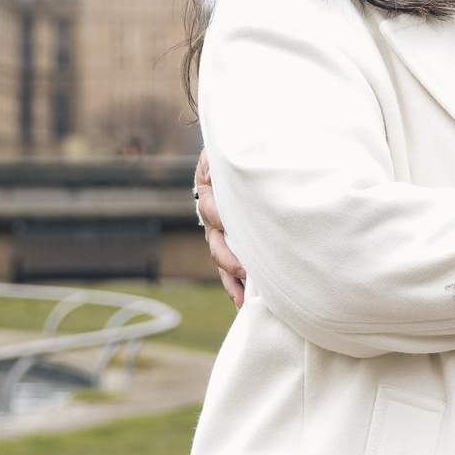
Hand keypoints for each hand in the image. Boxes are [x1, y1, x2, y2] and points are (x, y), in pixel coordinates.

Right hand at [195, 151, 245, 307]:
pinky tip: (244, 301)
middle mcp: (213, 219)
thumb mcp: (223, 152)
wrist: (242, 160)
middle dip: (227, 258)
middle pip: (216, 242)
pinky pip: (233, 268)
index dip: (218, 217)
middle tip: (242, 270)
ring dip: (231, 280)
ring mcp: (223, 235)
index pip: (211, 209)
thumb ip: (217, 161)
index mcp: (210, 194)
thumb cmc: (236, 155)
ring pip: (222, 261)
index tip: (226, 224)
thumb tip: (212, 173)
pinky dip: (237, 285)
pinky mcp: (235, 245)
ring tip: (241, 299)